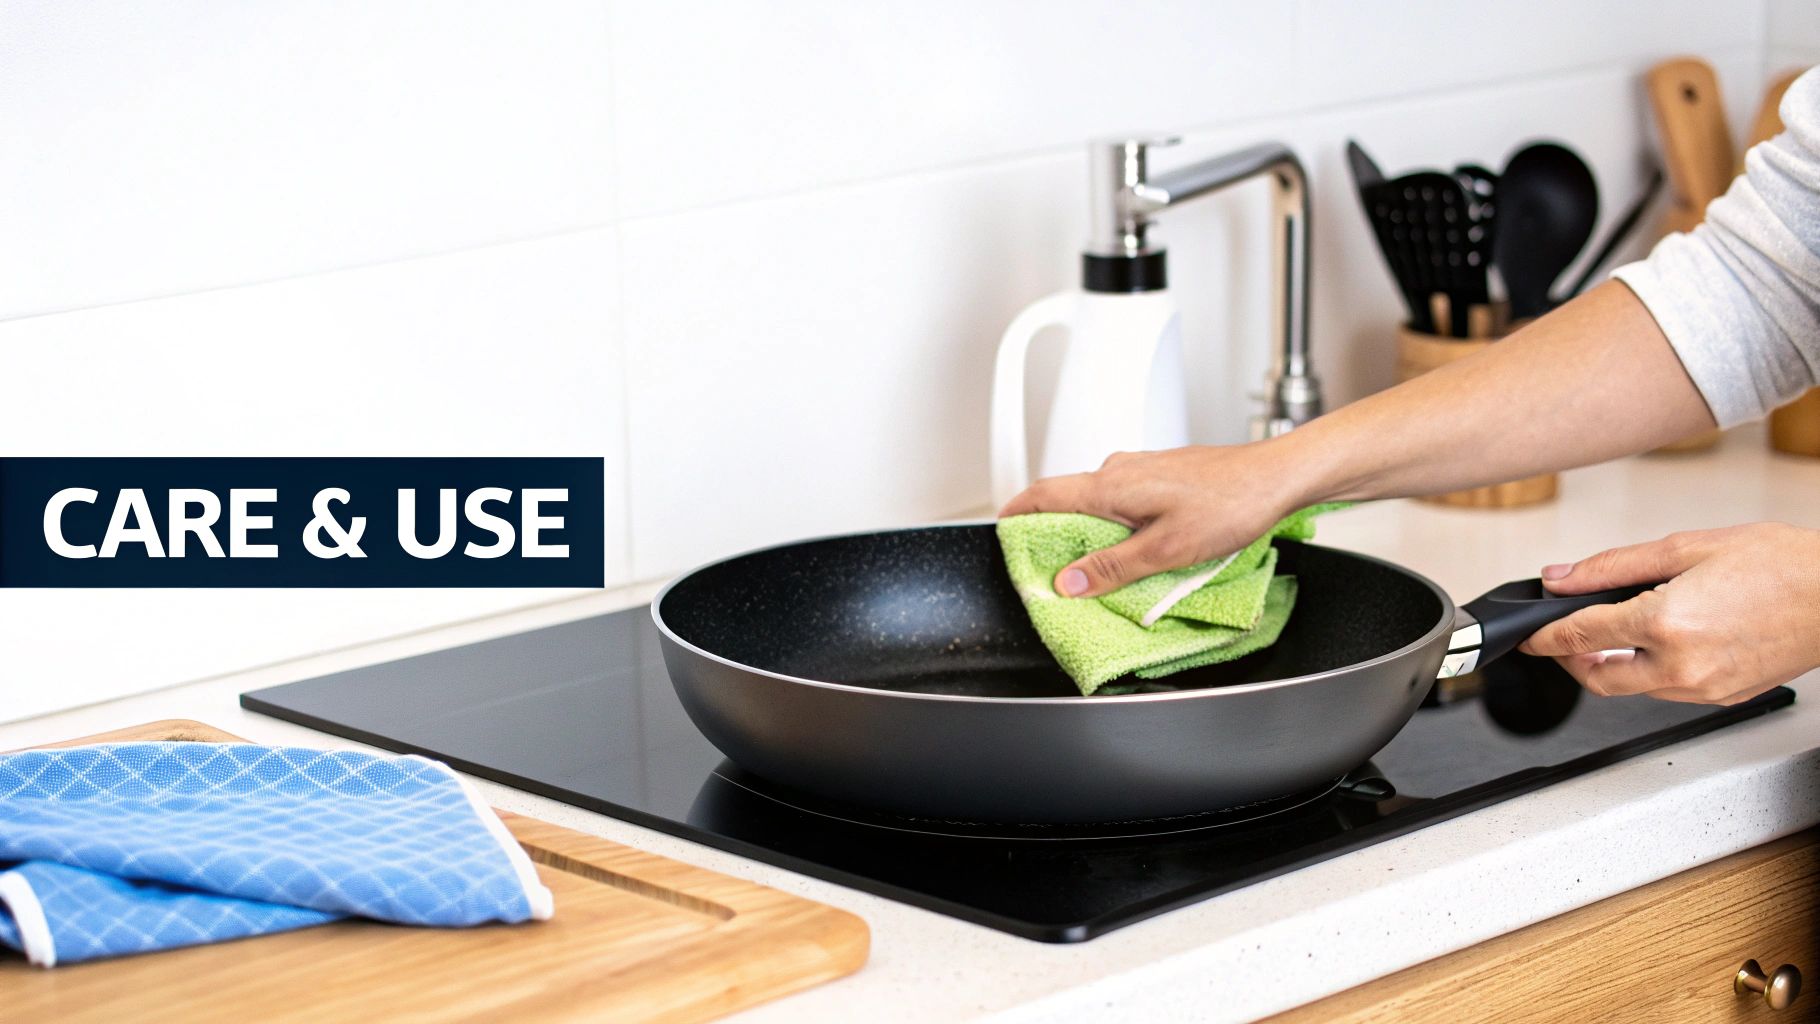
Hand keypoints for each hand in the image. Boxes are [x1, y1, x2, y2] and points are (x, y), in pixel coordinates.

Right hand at [997, 441, 1305, 596]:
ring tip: (1093, 570)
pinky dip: (1113, 526)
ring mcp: (1142, 471)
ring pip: (1097, 503)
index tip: (1001, 535)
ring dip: (1087, 533)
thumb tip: (1068, 582)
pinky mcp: (1162, 478)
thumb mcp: (1166, 549)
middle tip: (1047, 569)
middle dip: (1051, 533)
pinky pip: (1122, 502)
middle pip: (1066, 501)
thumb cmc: (1232, 503)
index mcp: (1112, 486)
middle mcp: (1120, 472)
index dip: (1016, 515)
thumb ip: (1112, 568)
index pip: (1043, 495)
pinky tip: (1133, 551)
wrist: (1277, 477)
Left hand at [1518, 523, 1819, 703]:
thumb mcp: (1686, 548)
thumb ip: (1612, 566)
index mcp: (1666, 623)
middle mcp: (1681, 664)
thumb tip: (1562, 577)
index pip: (1579, 636)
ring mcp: (1704, 687)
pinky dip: (1651, 671)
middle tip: (1565, 638)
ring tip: (1618, 632)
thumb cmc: (1780, 565)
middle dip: (1572, 660)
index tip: (1527, 636)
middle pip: (1597, 679)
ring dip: (1613, 666)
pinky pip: (1668, 691)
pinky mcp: (1724, 696)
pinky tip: (1662, 643)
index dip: (1543, 636)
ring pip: (1633, 689)